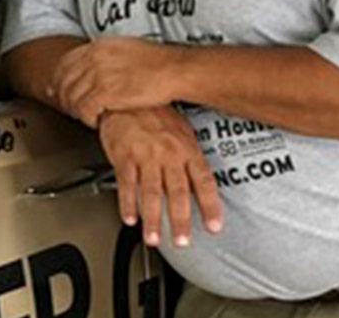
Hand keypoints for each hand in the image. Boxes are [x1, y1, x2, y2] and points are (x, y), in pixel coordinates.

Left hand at [50, 37, 180, 125]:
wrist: (174, 69)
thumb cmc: (157, 62)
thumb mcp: (125, 48)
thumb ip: (104, 56)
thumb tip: (89, 65)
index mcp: (98, 46)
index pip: (65, 62)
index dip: (58, 79)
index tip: (55, 89)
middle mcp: (94, 58)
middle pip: (64, 81)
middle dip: (64, 98)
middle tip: (72, 108)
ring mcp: (99, 74)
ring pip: (72, 97)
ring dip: (77, 110)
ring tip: (88, 116)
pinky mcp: (106, 92)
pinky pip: (85, 109)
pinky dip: (88, 118)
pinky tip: (97, 120)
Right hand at [100, 106, 222, 247]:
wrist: (125, 98)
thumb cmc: (153, 113)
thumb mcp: (181, 130)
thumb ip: (189, 156)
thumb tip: (199, 182)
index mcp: (186, 149)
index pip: (203, 182)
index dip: (210, 206)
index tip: (213, 226)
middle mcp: (168, 154)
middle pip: (177, 192)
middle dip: (180, 220)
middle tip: (182, 241)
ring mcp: (146, 156)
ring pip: (151, 192)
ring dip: (152, 219)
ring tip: (154, 238)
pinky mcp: (124, 156)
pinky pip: (127, 184)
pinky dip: (128, 203)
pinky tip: (130, 217)